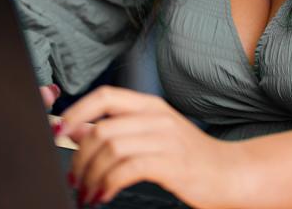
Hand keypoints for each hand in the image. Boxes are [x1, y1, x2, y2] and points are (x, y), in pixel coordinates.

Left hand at [57, 86, 247, 207]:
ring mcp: (166, 140)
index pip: (105, 96)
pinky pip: (128, 170)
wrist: (231, 173)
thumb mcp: (155, 134)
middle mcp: (157, 118)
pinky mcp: (172, 164)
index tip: (59, 133)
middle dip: (79, 158)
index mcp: (151, 105)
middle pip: (102, 129)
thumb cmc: (191, 157)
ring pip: (111, 150)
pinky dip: (109, 184)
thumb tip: (77, 130)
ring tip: (88, 191)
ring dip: (91, 175)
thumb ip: (120, 129)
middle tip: (75, 179)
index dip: (77, 112)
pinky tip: (104, 195)